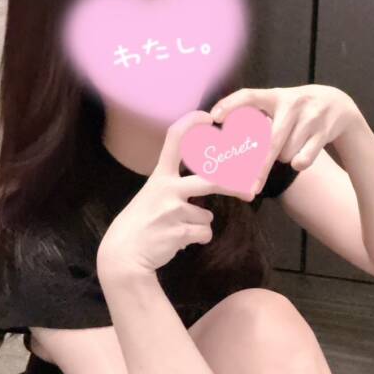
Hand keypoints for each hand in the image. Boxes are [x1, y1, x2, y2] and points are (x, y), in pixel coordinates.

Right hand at [97, 110, 249, 280]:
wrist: (124, 256)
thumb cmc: (139, 224)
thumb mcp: (151, 196)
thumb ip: (174, 186)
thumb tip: (205, 184)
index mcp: (159, 176)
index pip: (174, 138)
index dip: (192, 122)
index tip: (209, 117)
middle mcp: (167, 188)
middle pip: (211, 180)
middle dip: (233, 185)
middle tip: (250, 190)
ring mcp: (173, 210)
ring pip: (207, 216)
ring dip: (199, 224)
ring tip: (179, 229)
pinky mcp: (180, 231)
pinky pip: (204, 233)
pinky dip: (197, 238)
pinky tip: (179, 241)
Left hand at [210, 84, 360, 194]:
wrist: (338, 105)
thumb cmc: (296, 111)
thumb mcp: (279, 105)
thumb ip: (256, 118)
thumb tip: (226, 146)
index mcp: (275, 96)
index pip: (249, 96)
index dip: (231, 104)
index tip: (214, 117)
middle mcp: (292, 104)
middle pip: (271, 142)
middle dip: (260, 168)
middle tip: (250, 187)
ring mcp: (310, 117)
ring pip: (286, 154)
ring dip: (284, 158)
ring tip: (290, 145)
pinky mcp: (323, 132)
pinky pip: (303, 160)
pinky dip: (299, 163)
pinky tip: (302, 154)